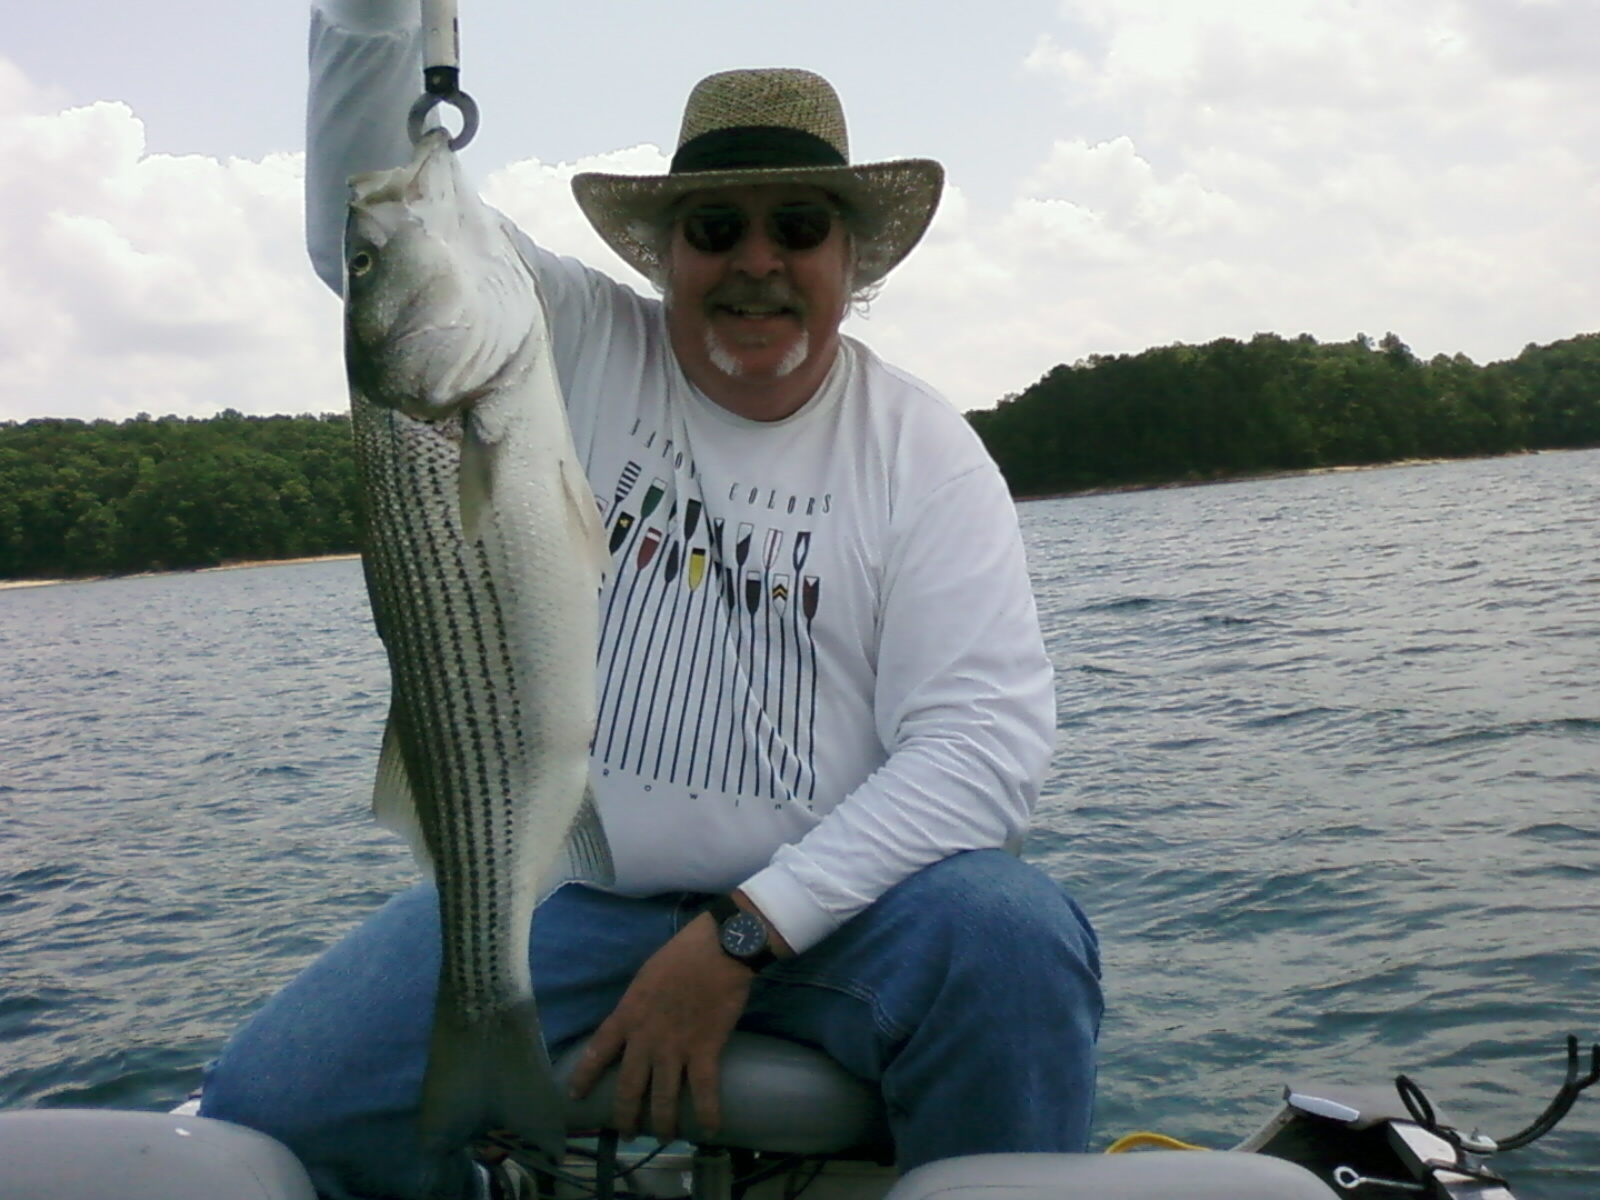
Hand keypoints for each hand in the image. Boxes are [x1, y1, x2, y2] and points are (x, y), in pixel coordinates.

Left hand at [567, 913, 753, 1139]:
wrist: (717, 950)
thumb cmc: (680, 956)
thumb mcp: (644, 978)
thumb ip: (636, 1005)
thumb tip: (635, 1022)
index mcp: (627, 1015)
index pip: (597, 1051)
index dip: (584, 1077)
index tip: (575, 1096)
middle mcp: (645, 1039)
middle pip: (628, 1087)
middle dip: (625, 1115)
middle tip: (627, 1133)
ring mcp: (675, 1048)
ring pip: (662, 1098)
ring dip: (662, 1123)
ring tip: (664, 1137)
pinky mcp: (705, 1050)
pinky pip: (704, 1090)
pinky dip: (707, 1114)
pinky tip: (709, 1130)